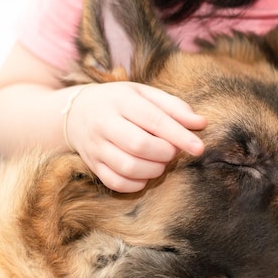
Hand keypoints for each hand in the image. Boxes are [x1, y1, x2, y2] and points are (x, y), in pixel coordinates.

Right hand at [65, 82, 205, 191]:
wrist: (76, 112)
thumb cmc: (121, 102)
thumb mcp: (145, 94)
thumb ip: (174, 107)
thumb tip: (200, 123)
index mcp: (122, 101)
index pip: (154, 120)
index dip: (179, 136)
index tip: (199, 148)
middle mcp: (105, 123)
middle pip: (140, 145)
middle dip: (165, 153)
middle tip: (173, 151)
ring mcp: (96, 146)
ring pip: (128, 167)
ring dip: (154, 169)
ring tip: (161, 161)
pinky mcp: (92, 165)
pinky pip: (116, 183)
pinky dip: (137, 183)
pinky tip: (145, 174)